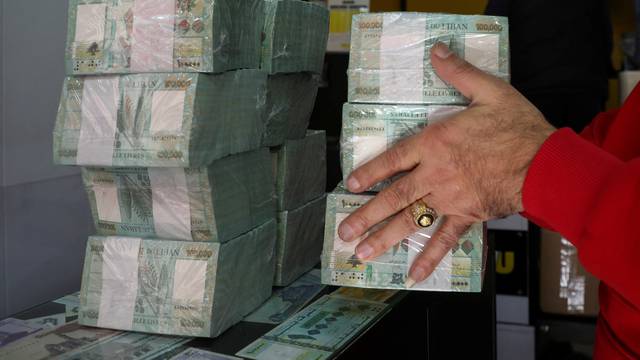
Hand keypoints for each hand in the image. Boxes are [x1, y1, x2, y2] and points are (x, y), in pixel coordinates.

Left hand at [338, 42, 555, 285]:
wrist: (547, 163)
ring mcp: (449, 199)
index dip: (370, 173)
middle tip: (343, 233)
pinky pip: (444, 239)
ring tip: (362, 254)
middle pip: (393, 197)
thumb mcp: (489, 91)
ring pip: (410, 221)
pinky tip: (413, 275)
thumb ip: (458, 73)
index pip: (393, 160)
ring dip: (384, 238)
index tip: (350, 185)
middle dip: (365, 216)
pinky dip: (430, 258)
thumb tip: (437, 52)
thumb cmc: (517, 127)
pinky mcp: (467, 217)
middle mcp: (435, 174)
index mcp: (435, 143)